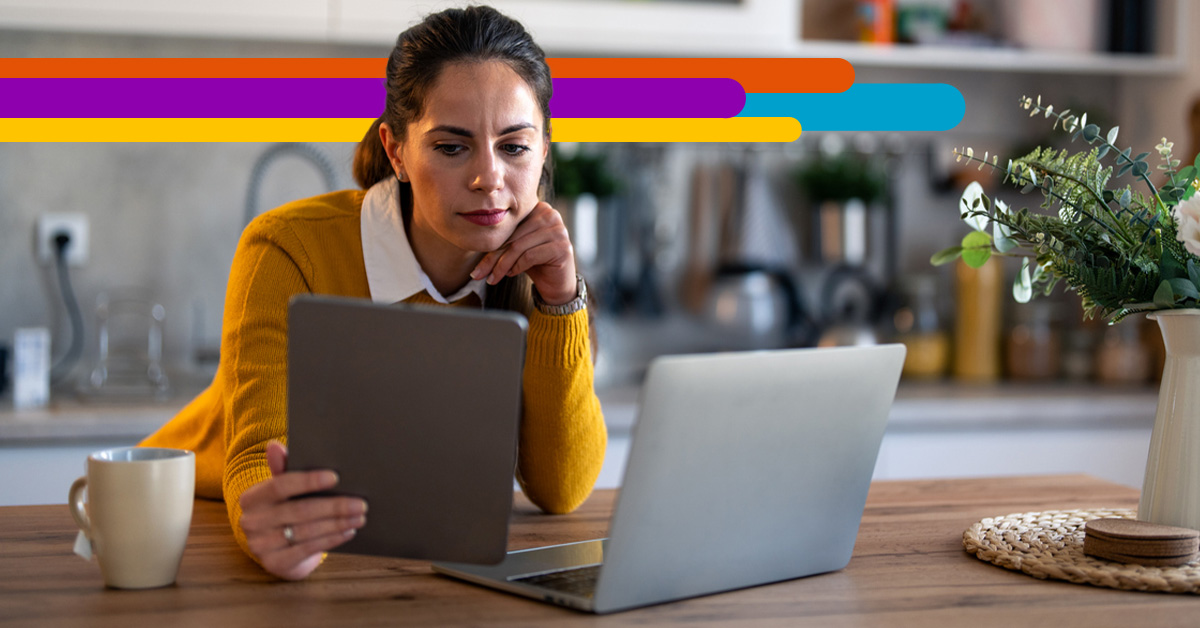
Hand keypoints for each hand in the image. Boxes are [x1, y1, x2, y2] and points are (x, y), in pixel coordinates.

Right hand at [238, 441, 367, 579]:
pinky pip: (308, 549)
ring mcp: (260, 545)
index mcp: (251, 498)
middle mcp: (251, 521)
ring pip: (307, 531)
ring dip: (337, 524)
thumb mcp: (282, 490)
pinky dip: (331, 539)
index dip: (308, 481)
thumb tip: (274, 445)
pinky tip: (348, 532)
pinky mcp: (274, 563)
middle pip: (299, 510)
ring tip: (359, 517)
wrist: (278, 550)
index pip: (280, 485)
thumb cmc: (285, 511)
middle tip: (361, 503)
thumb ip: (282, 469)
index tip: (335, 477)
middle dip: (334, 506)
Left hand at [471, 201, 577, 304]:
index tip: (476, 265)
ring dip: (502, 265)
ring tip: (493, 277)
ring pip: (519, 246)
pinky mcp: (562, 247)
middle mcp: (550, 214)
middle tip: (478, 274)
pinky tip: (512, 274)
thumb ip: (503, 238)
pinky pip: (530, 256)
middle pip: (512, 236)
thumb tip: (474, 241)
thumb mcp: (516, 247)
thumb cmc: (535, 263)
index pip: (508, 225)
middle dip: (492, 258)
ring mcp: (558, 230)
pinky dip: (517, 267)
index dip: (490, 244)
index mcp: (537, 208)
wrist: (557, 283)